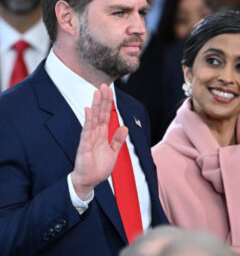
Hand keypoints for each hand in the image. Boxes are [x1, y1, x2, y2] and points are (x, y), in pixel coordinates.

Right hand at [71, 84, 127, 198]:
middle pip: (100, 113)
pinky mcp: (84, 146)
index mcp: (103, 135)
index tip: (110, 91)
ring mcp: (89, 138)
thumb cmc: (98, 168)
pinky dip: (88, 120)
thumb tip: (125, 127)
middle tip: (104, 86)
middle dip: (103, 100)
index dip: (108, 104)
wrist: (89, 182)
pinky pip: (86, 131)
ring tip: (97, 92)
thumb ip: (118, 140)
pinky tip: (89, 110)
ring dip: (95, 105)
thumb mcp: (113, 152)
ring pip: (93, 119)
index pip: (106, 116)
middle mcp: (95, 134)